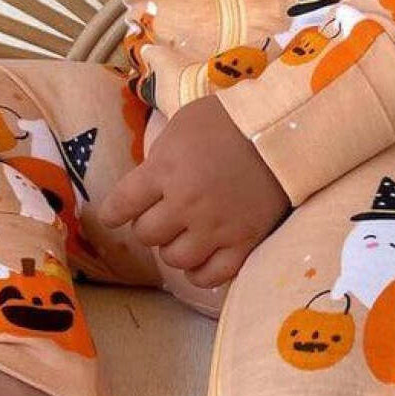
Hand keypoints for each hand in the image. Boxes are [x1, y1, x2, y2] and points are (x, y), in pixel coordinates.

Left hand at [96, 93, 291, 288]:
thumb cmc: (228, 119)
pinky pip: (210, 276)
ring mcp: (215, 227)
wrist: (282, 129)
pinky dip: (199, 272)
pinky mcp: (244, 243)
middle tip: (161, 214)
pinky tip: (198, 260)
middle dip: (148, 224)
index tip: (112, 216)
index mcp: (164, 170)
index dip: (112, 213)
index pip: (121, 205)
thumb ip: (160, 158)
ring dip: (173, 248)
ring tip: (182, 234)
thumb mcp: (182, 126)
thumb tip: (147, 185)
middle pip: (146, 234)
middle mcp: (185, 204)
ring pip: (174, 259)